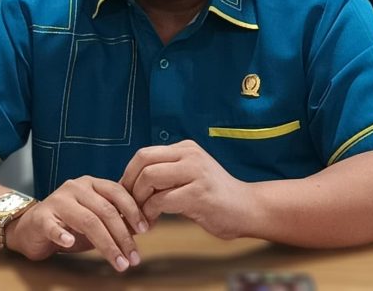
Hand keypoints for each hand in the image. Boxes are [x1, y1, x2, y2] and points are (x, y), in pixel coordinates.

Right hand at [6, 176, 147, 270]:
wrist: (31, 227)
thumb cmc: (68, 224)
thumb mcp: (95, 220)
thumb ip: (116, 220)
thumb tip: (145, 227)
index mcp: (92, 184)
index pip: (117, 192)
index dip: (133, 210)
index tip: (145, 230)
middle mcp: (76, 187)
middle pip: (105, 210)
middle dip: (122, 236)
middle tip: (133, 258)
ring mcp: (57, 200)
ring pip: (87, 220)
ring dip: (106, 244)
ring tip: (118, 262)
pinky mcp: (41, 216)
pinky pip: (53, 226)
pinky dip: (62, 234)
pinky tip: (69, 243)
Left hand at [120, 140, 250, 239]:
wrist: (248, 209)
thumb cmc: (214, 197)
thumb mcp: (190, 175)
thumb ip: (167, 173)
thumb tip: (130, 183)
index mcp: (185, 148)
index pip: (144, 154)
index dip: (129, 174)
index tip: (125, 194)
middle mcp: (190, 154)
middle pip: (143, 161)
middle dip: (130, 185)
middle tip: (128, 206)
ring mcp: (196, 172)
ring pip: (150, 178)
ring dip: (139, 201)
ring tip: (141, 217)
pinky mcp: (199, 194)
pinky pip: (161, 200)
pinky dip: (150, 213)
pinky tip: (152, 224)